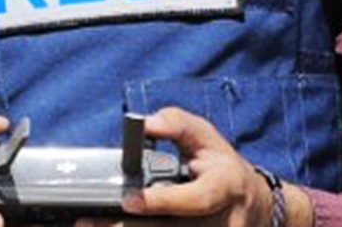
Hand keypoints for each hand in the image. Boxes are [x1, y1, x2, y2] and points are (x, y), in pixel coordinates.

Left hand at [86, 108, 279, 226]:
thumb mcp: (206, 137)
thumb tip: (146, 124)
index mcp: (225, 186)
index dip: (163, 202)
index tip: (130, 200)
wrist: (253, 207)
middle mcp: (220, 221)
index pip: (196, 199)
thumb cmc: (221, 168)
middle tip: (87, 223)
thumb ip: (177, 125)